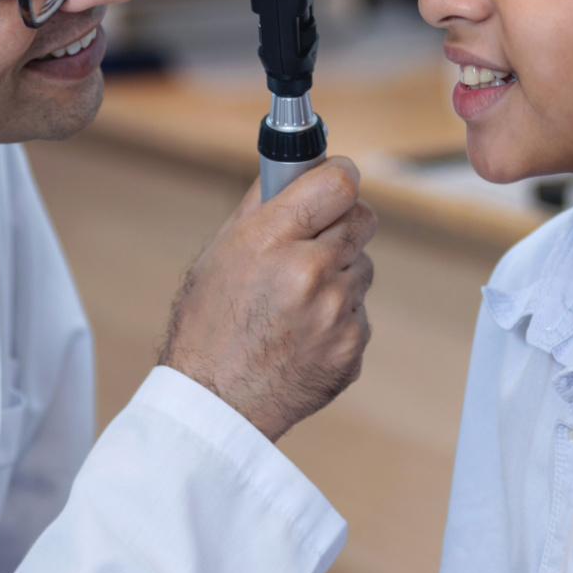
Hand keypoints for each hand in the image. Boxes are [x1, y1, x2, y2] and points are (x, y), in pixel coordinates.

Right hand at [158, 157, 376, 441]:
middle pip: (363, 218)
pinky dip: (338, 317)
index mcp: (273, 240)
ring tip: (297, 299)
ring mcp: (337, 314)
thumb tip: (293, 167)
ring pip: (362, 267)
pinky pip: (359, 311)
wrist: (215, 404)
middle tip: (317, 237)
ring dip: (339, 274)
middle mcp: (311, 273)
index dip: (340, 177)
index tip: (335, 181)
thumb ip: (263, 203)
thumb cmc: (208, 326)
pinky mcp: (353, 348)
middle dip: (342, 222)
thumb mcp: (221, 252)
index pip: (340, 182)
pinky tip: (302, 332)